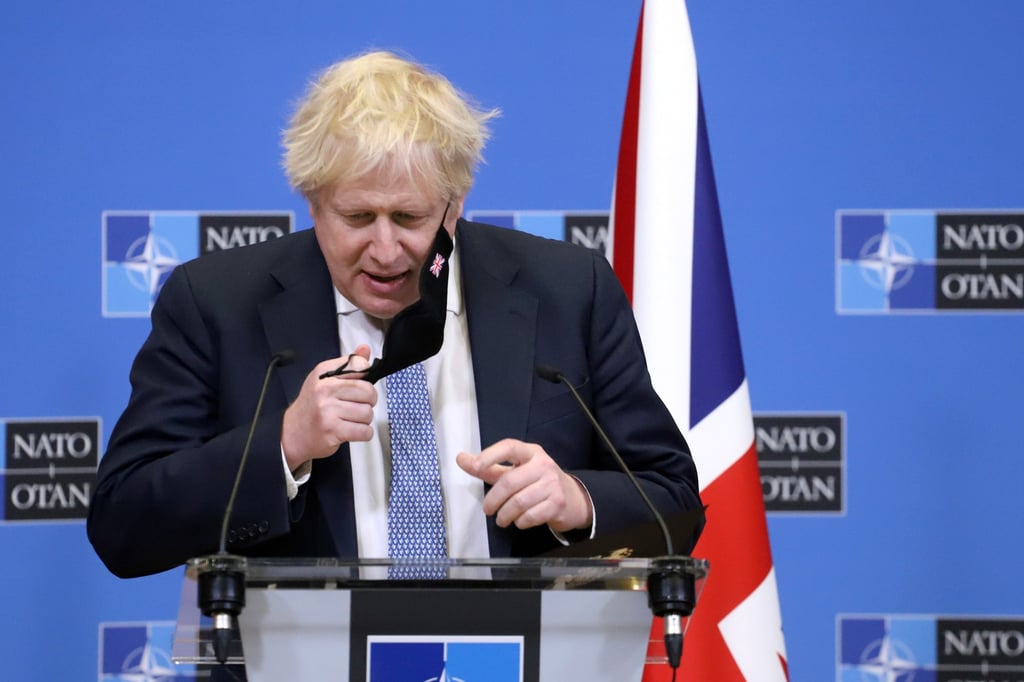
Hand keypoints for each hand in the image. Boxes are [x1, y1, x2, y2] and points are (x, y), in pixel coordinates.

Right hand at [281, 345, 375, 470]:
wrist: (292, 432)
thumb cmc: (312, 405)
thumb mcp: (325, 379)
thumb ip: (348, 365)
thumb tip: (365, 349)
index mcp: (325, 373)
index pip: (360, 366)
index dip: (366, 378)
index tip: (359, 386)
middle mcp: (325, 389)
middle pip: (368, 391)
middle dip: (369, 401)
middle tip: (358, 405)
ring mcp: (328, 410)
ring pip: (367, 413)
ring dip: (364, 420)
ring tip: (351, 419)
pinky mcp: (332, 430)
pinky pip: (364, 431)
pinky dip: (363, 433)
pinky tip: (352, 430)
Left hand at [456, 438, 592, 532]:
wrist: (573, 498)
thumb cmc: (538, 481)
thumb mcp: (515, 470)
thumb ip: (488, 467)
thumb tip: (461, 459)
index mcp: (531, 452)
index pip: (510, 447)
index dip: (491, 455)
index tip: (476, 466)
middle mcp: (543, 465)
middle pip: (510, 482)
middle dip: (493, 499)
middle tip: (487, 510)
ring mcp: (552, 484)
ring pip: (519, 502)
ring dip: (505, 514)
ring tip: (501, 518)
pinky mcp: (557, 503)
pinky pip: (530, 516)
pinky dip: (520, 521)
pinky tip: (519, 520)